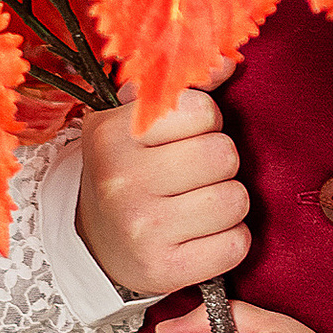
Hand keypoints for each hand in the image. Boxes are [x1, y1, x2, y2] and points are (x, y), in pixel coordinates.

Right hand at [75, 65, 246, 301]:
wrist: (97, 245)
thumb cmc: (128, 169)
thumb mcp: (136, 118)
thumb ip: (183, 83)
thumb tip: (227, 61)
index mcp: (111, 134)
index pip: (202, 110)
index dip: (204, 123)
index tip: (181, 138)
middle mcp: (121, 181)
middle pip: (224, 155)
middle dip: (219, 164)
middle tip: (191, 176)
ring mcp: (142, 229)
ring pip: (236, 200)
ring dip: (227, 202)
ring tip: (197, 204)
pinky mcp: (165, 271)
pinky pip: (236, 245)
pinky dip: (229, 241)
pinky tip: (201, 236)